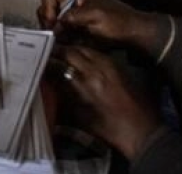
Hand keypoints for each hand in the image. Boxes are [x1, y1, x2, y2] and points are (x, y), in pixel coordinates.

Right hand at [39, 0, 158, 51]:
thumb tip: (54, 25)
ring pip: (52, 19)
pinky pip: (60, 29)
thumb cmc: (117, 21)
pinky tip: (66, 43)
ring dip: (54, 30)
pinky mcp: (75, 25)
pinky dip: (61, 36)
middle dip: (48, 20)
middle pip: (47, 6)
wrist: (134, 34)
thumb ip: (71, 17)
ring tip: (61, 40)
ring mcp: (72, 12)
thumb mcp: (94, 16)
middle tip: (55, 34)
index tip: (53, 23)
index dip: (46, 7)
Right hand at [53, 45, 163, 160]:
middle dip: (57, 51)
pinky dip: (85, 53)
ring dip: (71, 50)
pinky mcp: (118, 67)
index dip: (46, 61)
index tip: (37, 61)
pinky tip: (80, 59)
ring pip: (84, 49)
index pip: (59, 64)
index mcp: (85, 84)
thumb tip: (51, 81)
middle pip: (71, 51)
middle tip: (46, 54)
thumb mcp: (81, 117)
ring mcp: (109, 66)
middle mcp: (96, 70)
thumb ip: (65, 95)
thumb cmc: (110, 130)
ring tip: (61, 54)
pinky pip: (96, 53)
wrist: (143, 132)